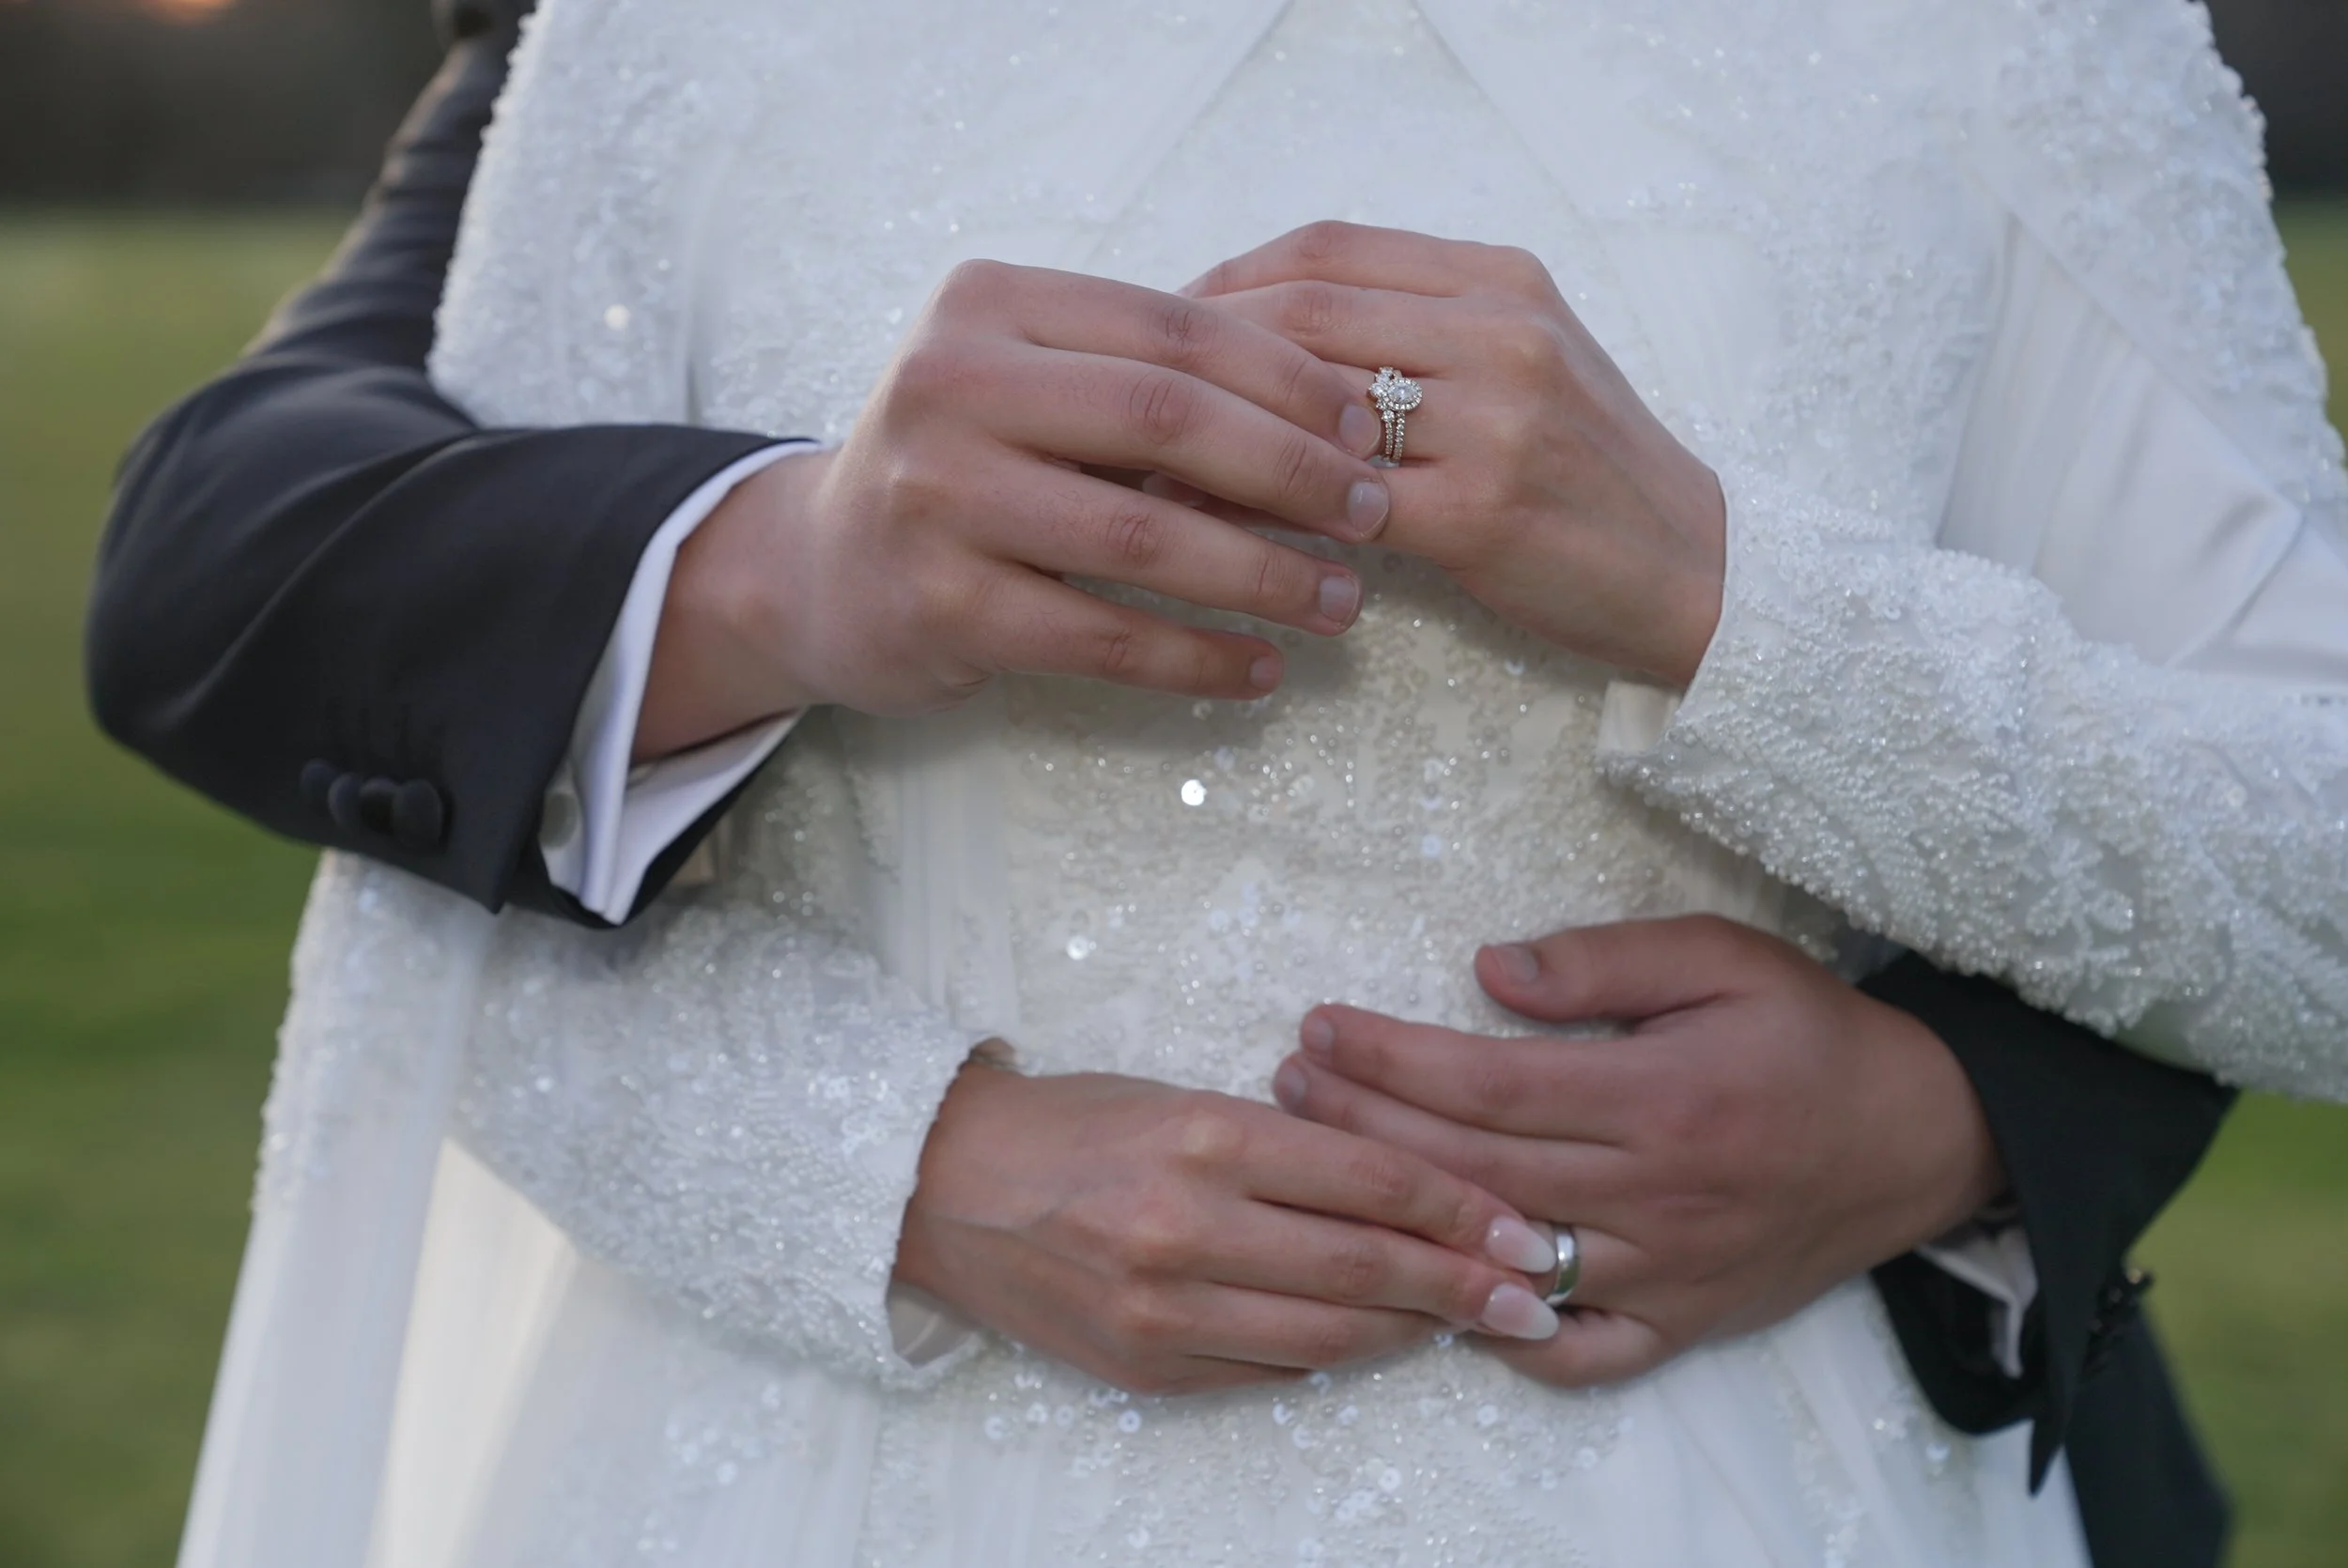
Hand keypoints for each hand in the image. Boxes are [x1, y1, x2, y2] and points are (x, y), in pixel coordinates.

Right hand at [636, 261, 1396, 754]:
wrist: (821, 572)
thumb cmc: (966, 470)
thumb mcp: (1030, 387)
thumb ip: (1141, 379)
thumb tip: (1334, 411)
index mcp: (988, 306)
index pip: (1172, 327)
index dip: (1286, 377)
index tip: (1366, 426)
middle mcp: (950, 384)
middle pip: (1165, 419)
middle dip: (1292, 471)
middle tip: (1372, 515)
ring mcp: (938, 498)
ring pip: (1143, 537)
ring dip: (1263, 575)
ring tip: (1342, 602)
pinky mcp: (943, 605)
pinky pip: (1104, 636)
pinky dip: (1197, 657)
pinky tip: (1262, 669)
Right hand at [893, 1062, 1566, 1395]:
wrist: (943, 1187)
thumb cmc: (1075, 1125)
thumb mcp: (1185, 1101)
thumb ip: (1288, 1148)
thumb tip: (1404, 1197)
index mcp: (1206, 1136)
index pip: (1369, 1178)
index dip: (1459, 1209)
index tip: (1521, 1229)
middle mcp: (1187, 1227)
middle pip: (1364, 1268)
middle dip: (1462, 1286)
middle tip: (1531, 1296)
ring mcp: (1163, 1309)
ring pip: (1326, 1338)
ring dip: (1409, 1334)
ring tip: (1463, 1323)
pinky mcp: (1145, 1369)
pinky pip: (1265, 1375)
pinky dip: (1327, 1360)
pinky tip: (1368, 1343)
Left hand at [1187, 221, 1725, 685]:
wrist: (1694, 571)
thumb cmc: (1589, 475)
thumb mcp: (1522, 365)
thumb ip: (1416, 333)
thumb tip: (1269, 334)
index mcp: (1501, 281)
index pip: (1329, 249)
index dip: (1229, 280)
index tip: (1165, 322)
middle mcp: (1500, 332)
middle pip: (1304, 310)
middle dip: (1201, 353)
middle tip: (1134, 397)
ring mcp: (1495, 420)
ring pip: (1308, 402)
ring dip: (1214, 434)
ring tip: (1148, 462)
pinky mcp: (1482, 511)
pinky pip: (1334, 500)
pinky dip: (1261, 508)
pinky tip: (1213, 529)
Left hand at [1269, 916, 2007, 1386]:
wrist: (1925, 1137)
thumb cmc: (1812, 1035)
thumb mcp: (1723, 957)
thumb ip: (1603, 960)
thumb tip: (1486, 967)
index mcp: (1658, 1096)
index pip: (1485, 1082)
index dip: (1387, 1057)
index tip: (1318, 1028)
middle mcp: (1653, 1193)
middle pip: (1472, 1167)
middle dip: (1363, 1123)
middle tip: (1288, 1083)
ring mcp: (1665, 1270)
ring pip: (1506, 1255)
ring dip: (1404, 1216)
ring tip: (1327, 1168)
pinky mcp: (1684, 1322)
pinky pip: (1579, 1353)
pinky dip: (1505, 1336)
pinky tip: (1438, 1294)